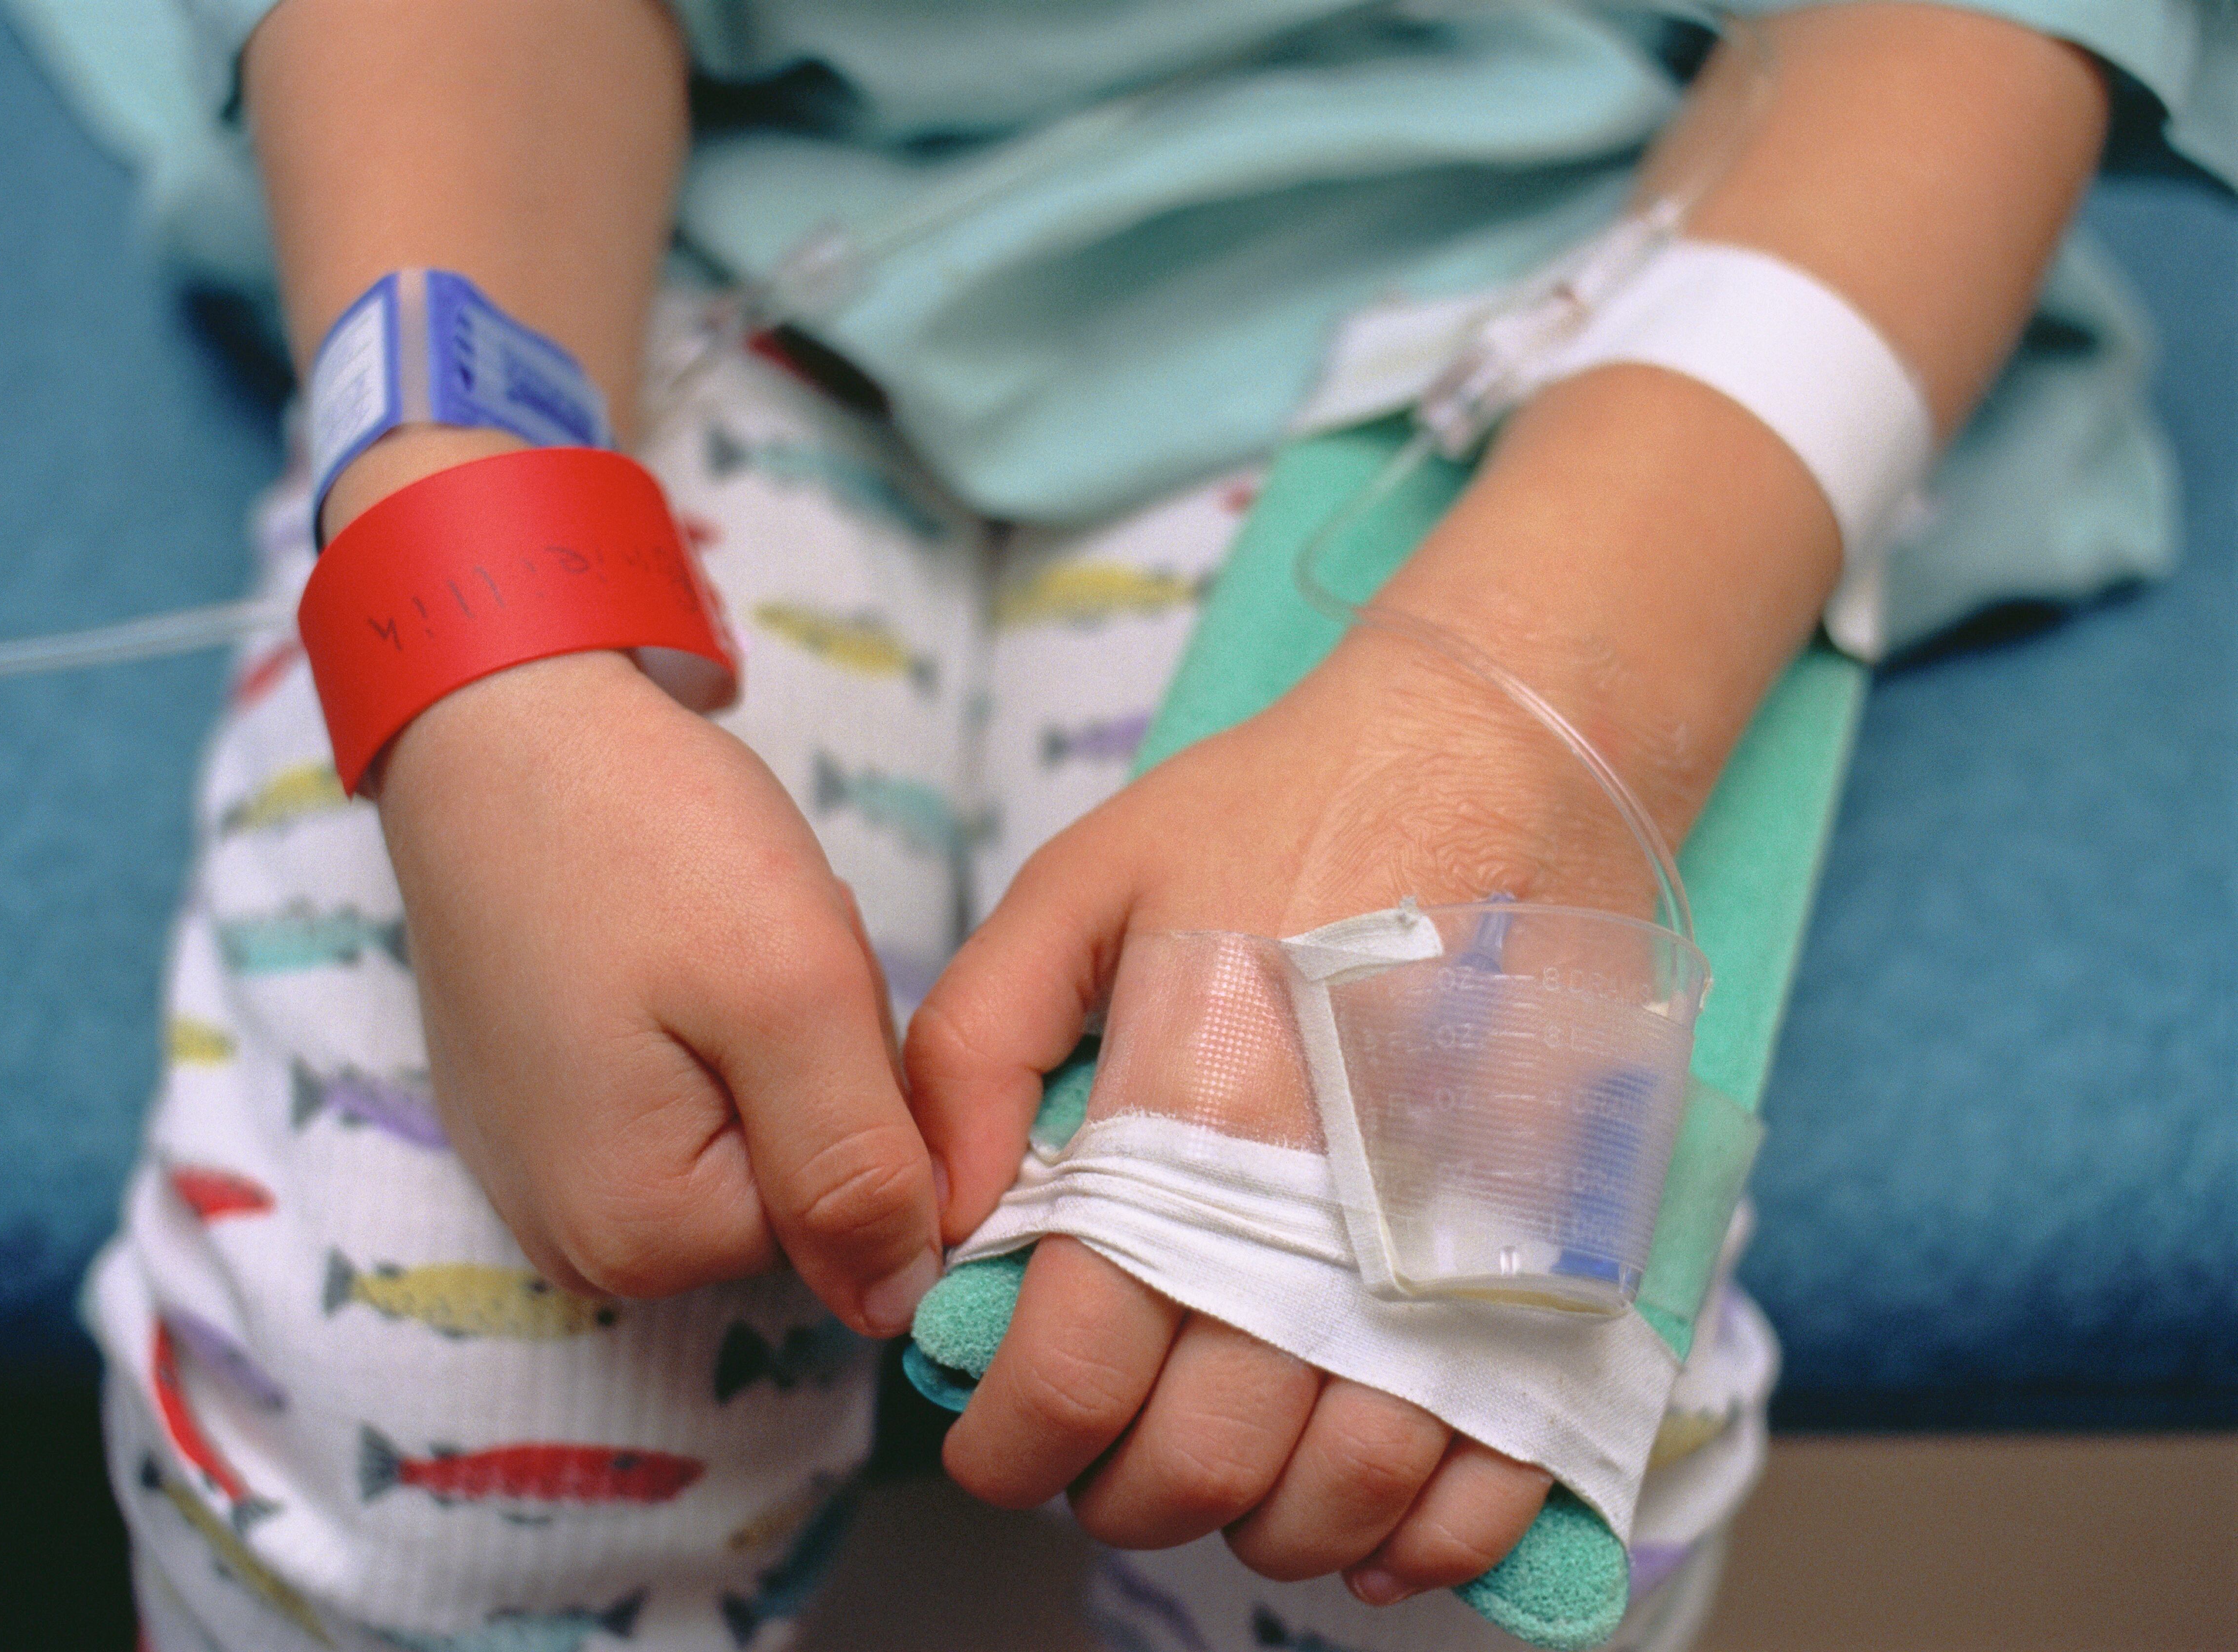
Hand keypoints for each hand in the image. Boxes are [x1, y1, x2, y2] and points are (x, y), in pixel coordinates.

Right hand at [375, 644, 942, 1336]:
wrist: (501, 720)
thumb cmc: (640, 832)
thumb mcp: (792, 994)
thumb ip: (856, 1168)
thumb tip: (899, 1309)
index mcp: (639, 1235)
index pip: (847, 1223)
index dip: (864, 1095)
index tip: (804, 989)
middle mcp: (579, 1239)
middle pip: (791, 1187)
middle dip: (811, 1067)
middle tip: (759, 949)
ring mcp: (550, 1173)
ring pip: (749, 1130)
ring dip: (766, 1034)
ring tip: (708, 937)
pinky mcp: (546, 1105)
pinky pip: (685, 1090)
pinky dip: (709, 1016)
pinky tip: (667, 944)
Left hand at [905, 628, 1662, 1599]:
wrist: (1493, 755)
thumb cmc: (1275, 816)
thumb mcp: (1079, 889)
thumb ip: (974, 1056)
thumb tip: (943, 1226)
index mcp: (1197, 1112)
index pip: (1075, 1372)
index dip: (1010, 1445)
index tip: (997, 1443)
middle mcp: (1330, 1210)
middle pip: (1203, 1462)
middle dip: (1118, 1494)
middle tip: (1094, 1453)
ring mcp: (1461, 1247)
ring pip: (1345, 1497)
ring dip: (1257, 1527)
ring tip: (1215, 1472)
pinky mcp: (1562, 1259)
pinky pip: (1498, 1471)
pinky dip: (1424, 1540)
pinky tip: (1364, 1524)